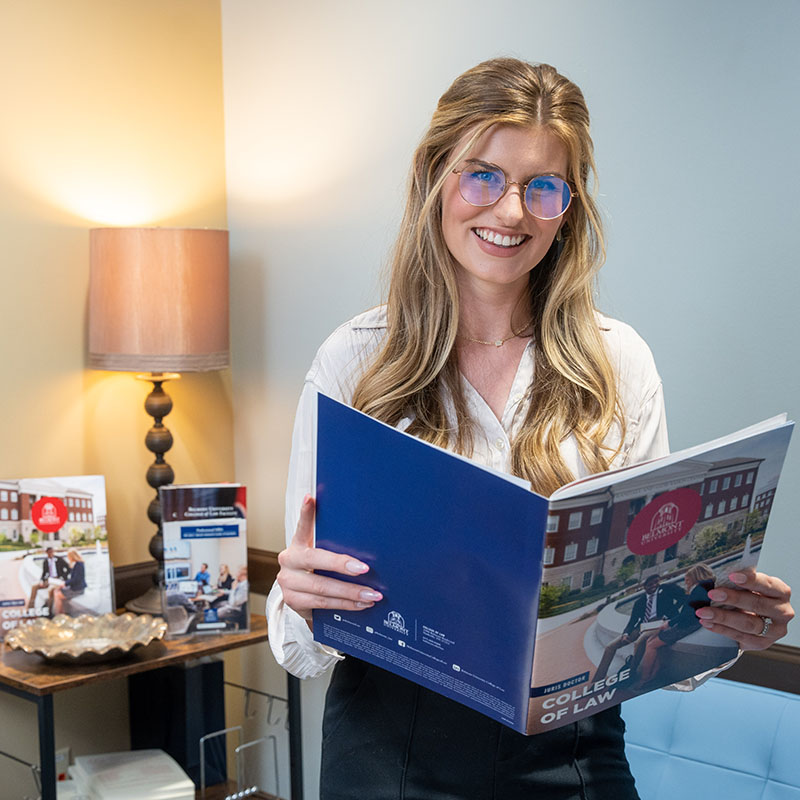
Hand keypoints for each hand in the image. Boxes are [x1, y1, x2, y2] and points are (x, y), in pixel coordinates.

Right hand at [276, 495, 382, 622]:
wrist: (300, 596)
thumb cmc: (316, 570)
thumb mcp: (321, 554)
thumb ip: (333, 545)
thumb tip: (366, 538)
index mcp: (297, 544)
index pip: (302, 527)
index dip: (306, 514)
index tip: (310, 498)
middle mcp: (289, 560)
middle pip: (315, 560)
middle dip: (342, 565)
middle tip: (364, 569)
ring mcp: (288, 582)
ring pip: (322, 587)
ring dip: (350, 592)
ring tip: (372, 594)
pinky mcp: (293, 601)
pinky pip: (323, 603)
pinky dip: (345, 604)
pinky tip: (361, 604)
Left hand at [696, 568, 793, 650]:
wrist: (753, 618)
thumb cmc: (749, 596)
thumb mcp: (747, 586)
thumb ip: (737, 581)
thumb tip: (713, 575)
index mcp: (781, 592)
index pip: (767, 584)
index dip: (750, 580)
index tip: (732, 576)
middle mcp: (782, 612)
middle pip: (758, 605)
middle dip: (733, 598)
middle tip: (711, 594)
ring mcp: (775, 630)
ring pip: (749, 624)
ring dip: (723, 617)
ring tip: (704, 612)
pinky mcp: (763, 643)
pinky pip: (741, 637)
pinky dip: (721, 629)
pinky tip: (708, 623)